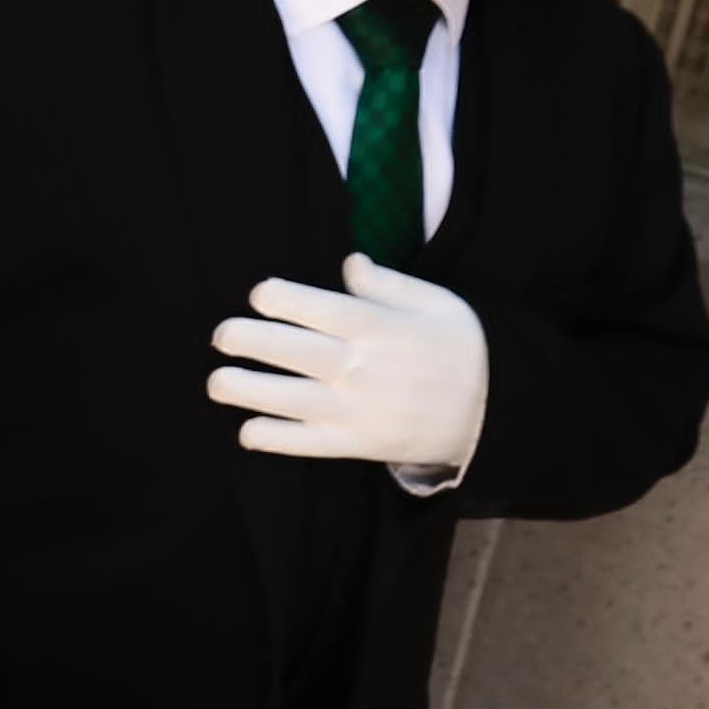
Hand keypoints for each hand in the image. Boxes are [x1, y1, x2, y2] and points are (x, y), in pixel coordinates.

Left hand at [207, 255, 488, 486]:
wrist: (493, 413)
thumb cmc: (460, 349)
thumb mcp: (438, 304)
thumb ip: (389, 284)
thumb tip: (348, 262)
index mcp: (383, 330)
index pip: (326, 311)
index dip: (287, 301)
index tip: (258, 294)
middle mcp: (366, 370)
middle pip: (300, 353)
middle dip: (253, 342)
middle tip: (220, 335)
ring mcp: (359, 411)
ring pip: (294, 401)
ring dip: (250, 391)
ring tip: (216, 382)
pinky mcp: (358, 445)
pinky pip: (309, 445)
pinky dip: (277, 440)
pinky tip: (247, 431)